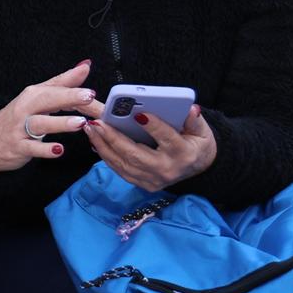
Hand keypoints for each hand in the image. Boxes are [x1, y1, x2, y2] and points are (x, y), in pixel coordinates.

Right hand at [0, 58, 99, 173]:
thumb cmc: (19, 116)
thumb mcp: (39, 97)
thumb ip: (63, 82)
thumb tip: (85, 65)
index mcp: (33, 94)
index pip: (55, 89)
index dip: (74, 89)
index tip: (91, 90)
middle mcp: (26, 108)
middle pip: (46, 99)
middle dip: (67, 97)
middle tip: (88, 97)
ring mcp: (21, 128)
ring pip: (40, 123)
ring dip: (60, 123)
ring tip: (80, 123)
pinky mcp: (18, 147)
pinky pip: (32, 148)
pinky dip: (45, 150)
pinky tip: (58, 150)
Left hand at [86, 103, 216, 191]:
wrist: (199, 169)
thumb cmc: (197, 144)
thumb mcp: (202, 131)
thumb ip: (194, 119)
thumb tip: (190, 108)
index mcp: (183, 154)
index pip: (167, 139)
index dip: (154, 126)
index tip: (139, 114)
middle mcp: (166, 170)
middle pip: (135, 155)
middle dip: (113, 138)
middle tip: (98, 122)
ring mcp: (153, 180)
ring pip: (123, 164)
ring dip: (103, 146)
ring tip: (91, 128)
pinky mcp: (143, 184)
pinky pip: (120, 170)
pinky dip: (106, 155)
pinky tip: (95, 141)